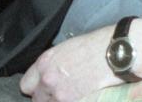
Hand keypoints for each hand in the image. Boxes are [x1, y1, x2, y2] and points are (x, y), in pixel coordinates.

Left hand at [19, 19, 141, 101]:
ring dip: (58, 101)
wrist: (116, 53)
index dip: (36, 87)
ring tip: (71, 95)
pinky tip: (80, 97)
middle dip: (46, 97)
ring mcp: (60, 94)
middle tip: (59, 94)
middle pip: (37, 99)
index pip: (26, 84)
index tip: (43, 88)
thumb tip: (53, 73)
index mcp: (45, 62)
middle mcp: (48, 79)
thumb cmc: (97, 45)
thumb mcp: (68, 48)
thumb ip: (54, 63)